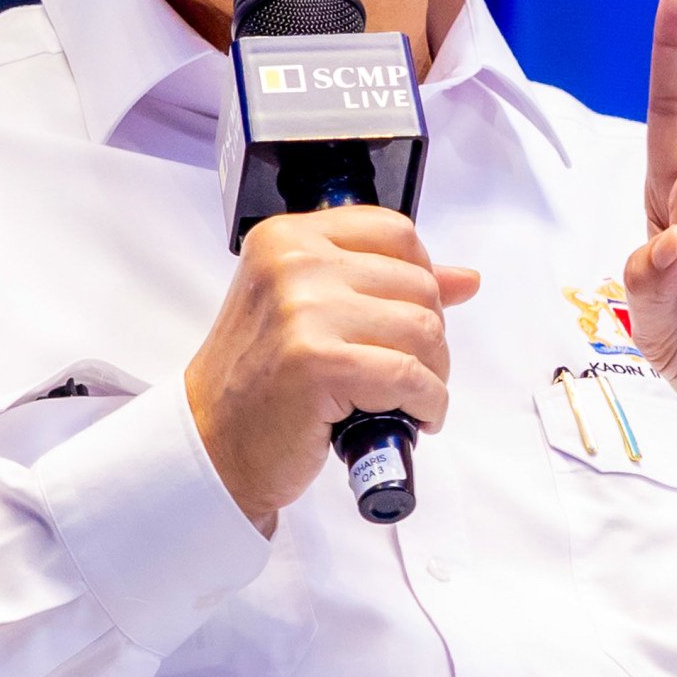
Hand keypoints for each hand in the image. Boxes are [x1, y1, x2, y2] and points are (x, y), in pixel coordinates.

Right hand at [184, 207, 483, 533]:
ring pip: (423, 329)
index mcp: (288, 239)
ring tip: (407, 395)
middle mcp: (293, 264)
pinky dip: (428, 403)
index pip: (396, 232)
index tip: (410, 312)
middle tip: (409, 370)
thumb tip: (465, 278)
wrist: (212, 445)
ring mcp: (303, 310)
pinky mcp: (318, 362)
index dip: (421, 276)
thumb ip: (384, 283)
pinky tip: (415, 416)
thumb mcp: (310, 311)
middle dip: (429, 336)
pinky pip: (410, 377)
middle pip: (418, 284)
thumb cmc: (259, 381)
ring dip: (432, 373)